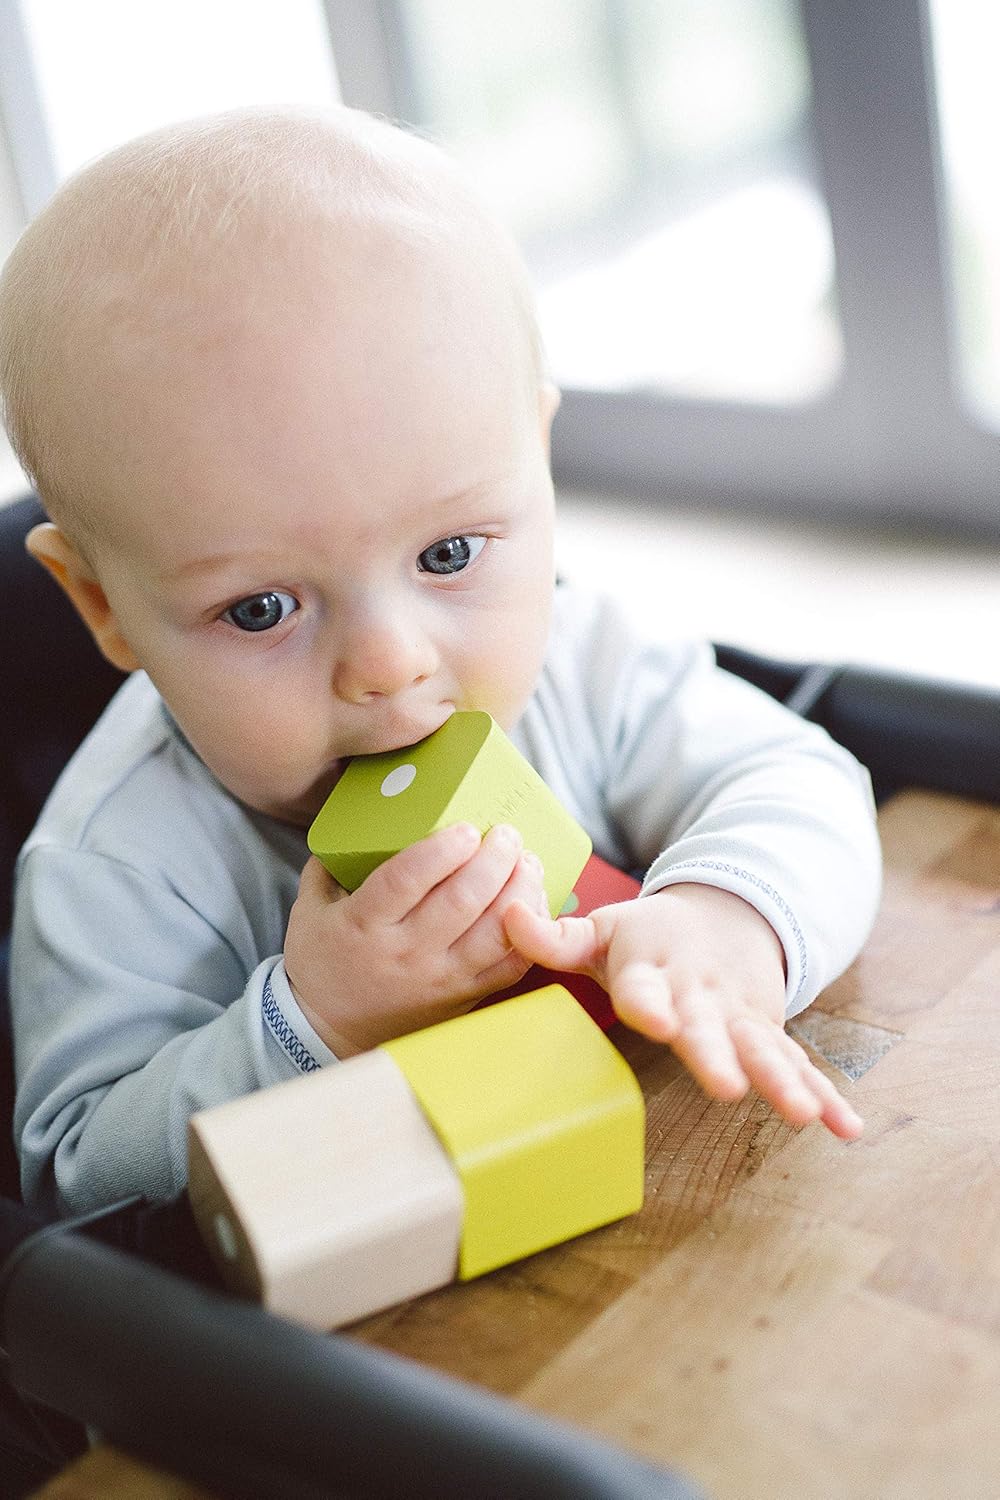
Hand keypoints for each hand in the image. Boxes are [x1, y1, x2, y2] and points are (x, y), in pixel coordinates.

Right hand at [284, 822, 547, 1056]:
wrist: (328, 1032)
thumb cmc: (322, 961)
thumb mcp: (310, 908)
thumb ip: (332, 862)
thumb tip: (365, 815)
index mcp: (362, 924)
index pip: (406, 879)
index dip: (442, 849)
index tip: (466, 828)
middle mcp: (404, 953)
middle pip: (461, 900)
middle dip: (494, 860)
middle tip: (507, 834)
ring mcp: (439, 979)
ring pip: (494, 932)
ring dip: (519, 891)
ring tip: (526, 862)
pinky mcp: (463, 997)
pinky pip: (510, 966)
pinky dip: (528, 932)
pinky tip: (530, 904)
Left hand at [504, 882, 862, 1139]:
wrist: (725, 912)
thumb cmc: (648, 935)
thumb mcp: (602, 929)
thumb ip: (554, 936)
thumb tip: (505, 913)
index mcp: (652, 967)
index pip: (644, 986)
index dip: (647, 1002)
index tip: (652, 1018)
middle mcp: (701, 992)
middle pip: (709, 1026)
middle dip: (718, 1055)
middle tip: (726, 1087)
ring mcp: (741, 1014)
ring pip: (764, 1049)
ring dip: (784, 1081)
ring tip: (804, 1115)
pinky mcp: (769, 1031)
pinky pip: (800, 1064)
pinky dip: (827, 1093)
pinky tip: (846, 1127)